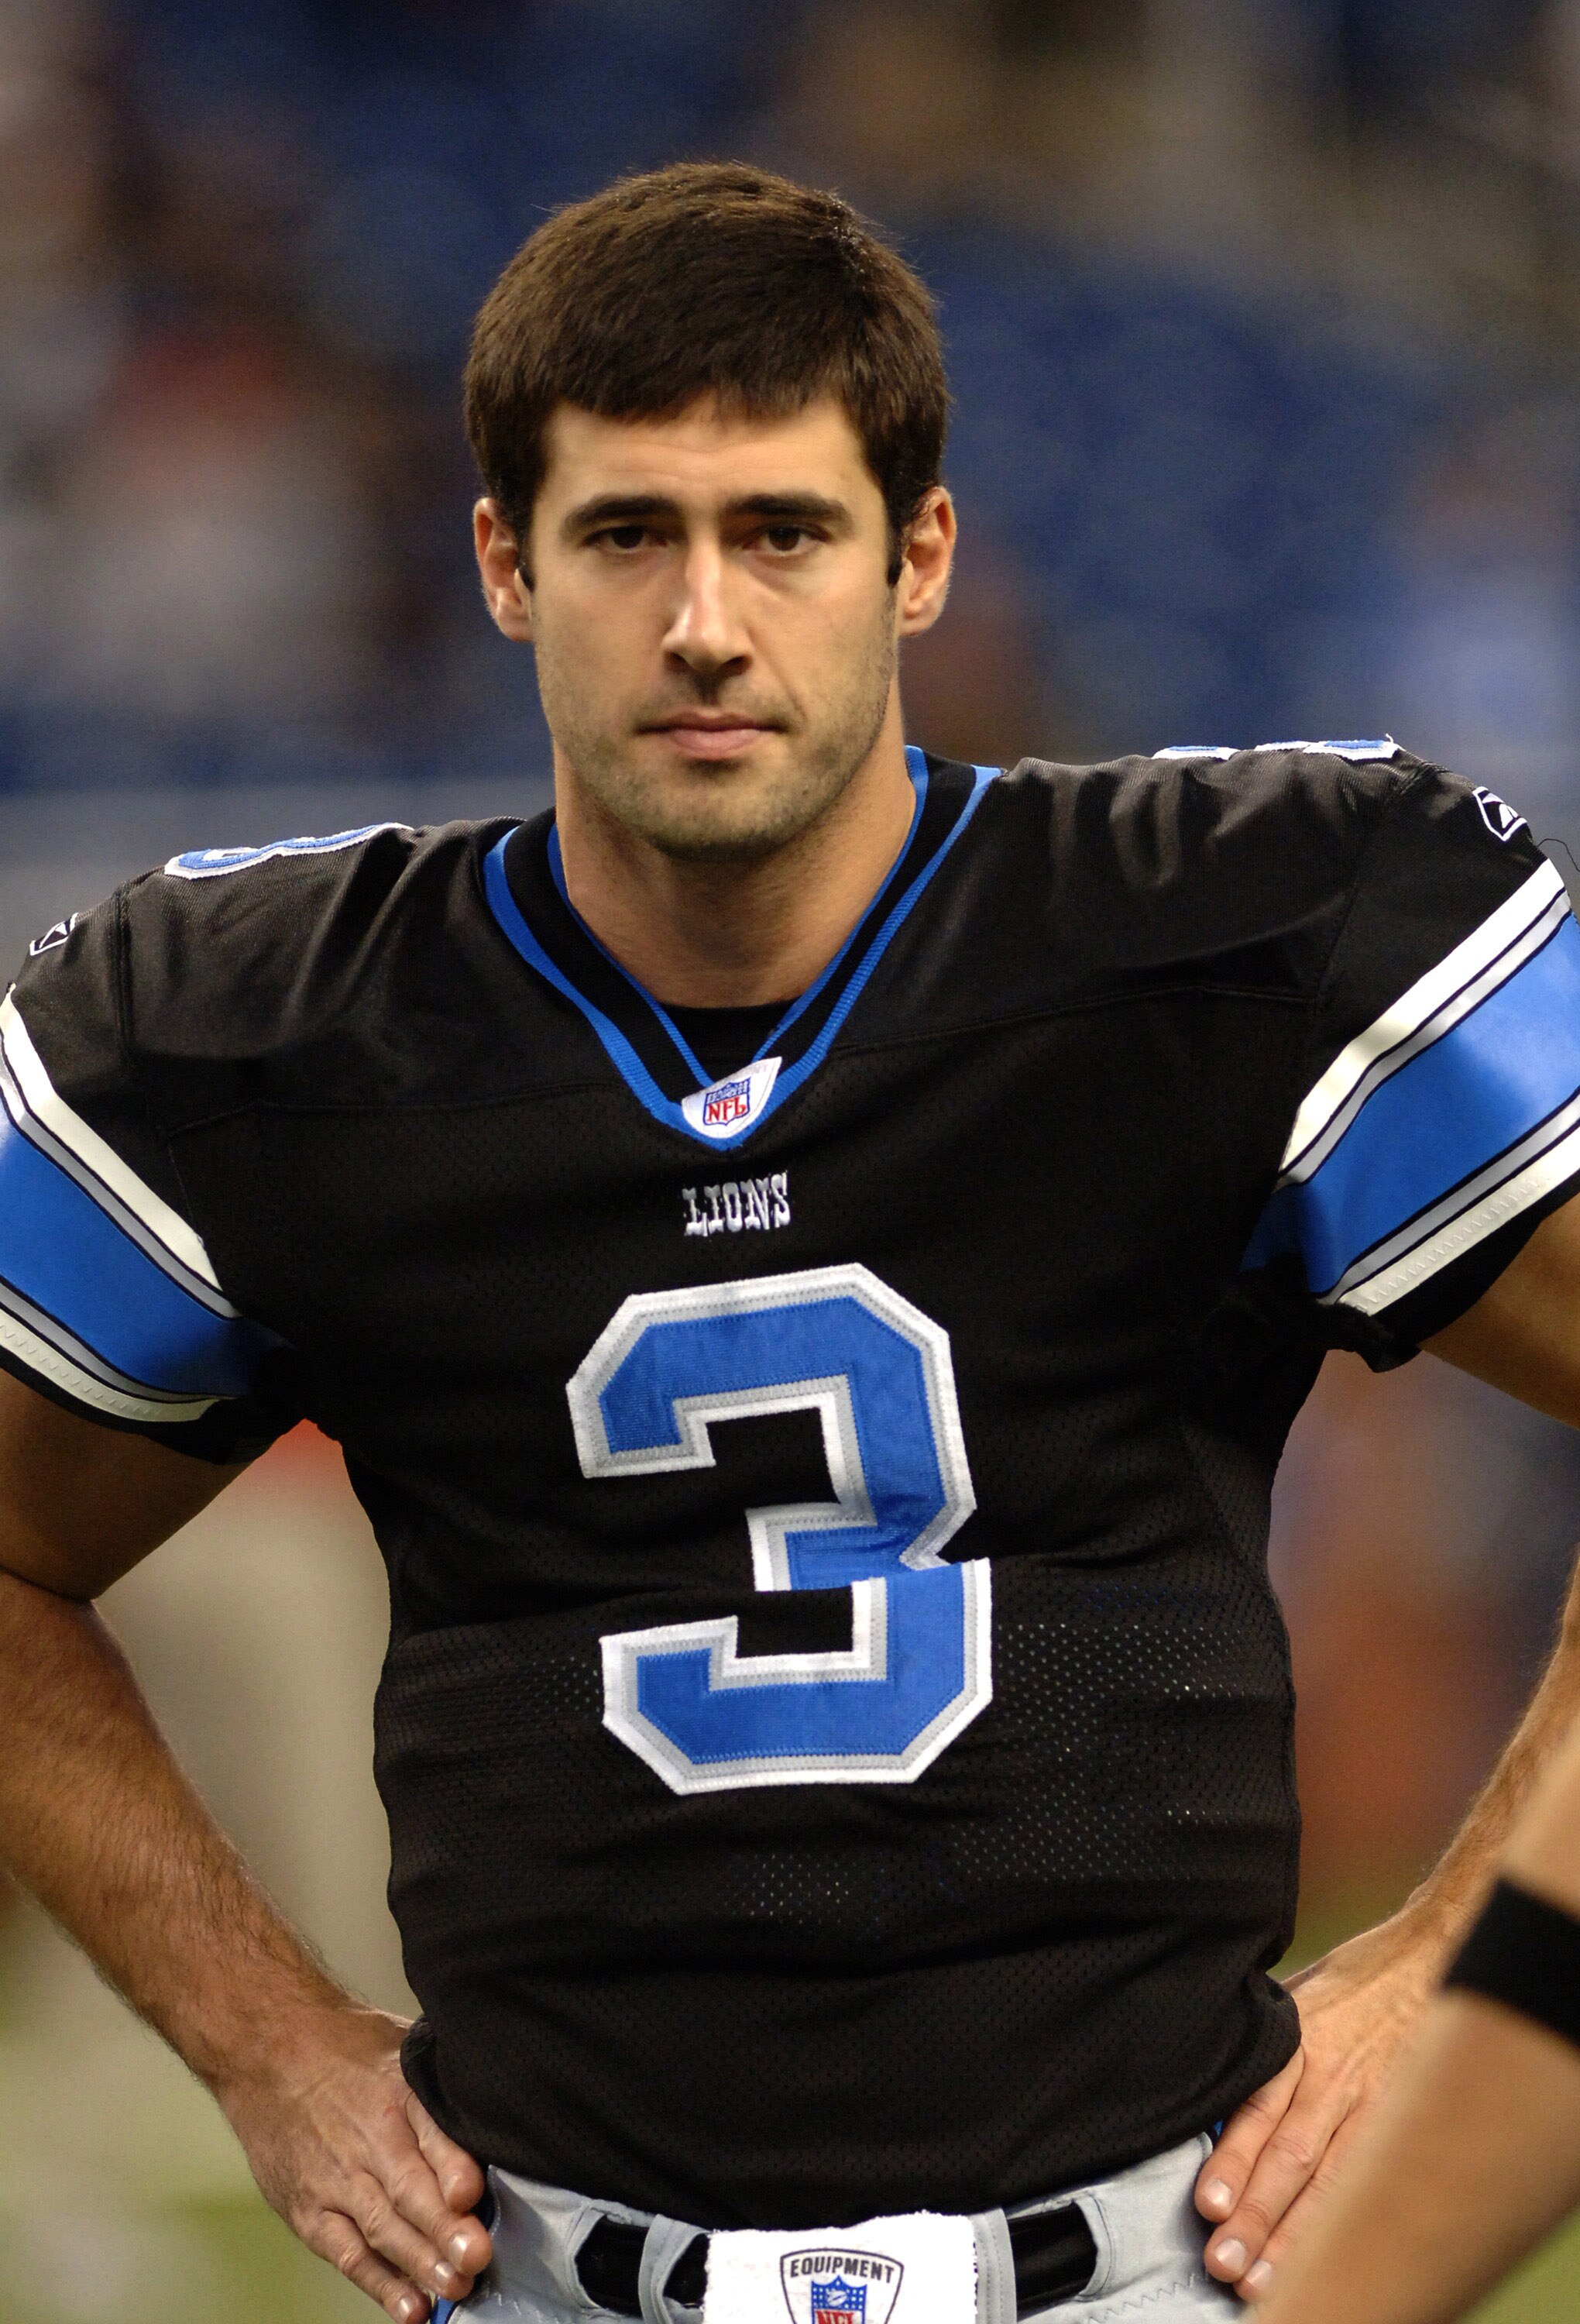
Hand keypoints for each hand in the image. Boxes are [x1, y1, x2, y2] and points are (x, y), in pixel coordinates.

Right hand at [213, 2002, 493, 2320]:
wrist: (269, 2052)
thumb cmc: (347, 2052)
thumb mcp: (402, 2048)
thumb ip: (443, 2089)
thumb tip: (498, 2117)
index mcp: (397, 2091)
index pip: (431, 2130)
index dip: (454, 2164)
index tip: (472, 2193)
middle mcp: (367, 2138)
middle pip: (409, 2190)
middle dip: (445, 2228)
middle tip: (476, 2257)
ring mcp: (335, 2179)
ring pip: (383, 2228)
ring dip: (421, 2263)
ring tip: (455, 2287)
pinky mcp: (309, 2211)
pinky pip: (348, 2253)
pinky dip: (379, 2282)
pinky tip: (410, 2307)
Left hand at [1193, 1915, 1441, 2302]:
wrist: (1425, 1963)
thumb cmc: (1343, 1986)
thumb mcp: (1287, 2001)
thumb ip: (1254, 2051)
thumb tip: (1201, 2099)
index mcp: (1294, 2044)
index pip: (1257, 2109)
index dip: (1233, 2159)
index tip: (1210, 2204)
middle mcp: (1332, 2078)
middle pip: (1290, 2157)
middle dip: (1256, 2216)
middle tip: (1224, 2262)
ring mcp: (1372, 2106)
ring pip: (1331, 2181)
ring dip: (1296, 2236)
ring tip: (1264, 2280)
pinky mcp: (1401, 2123)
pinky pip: (1370, 2179)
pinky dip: (1347, 2222)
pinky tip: (1329, 2256)